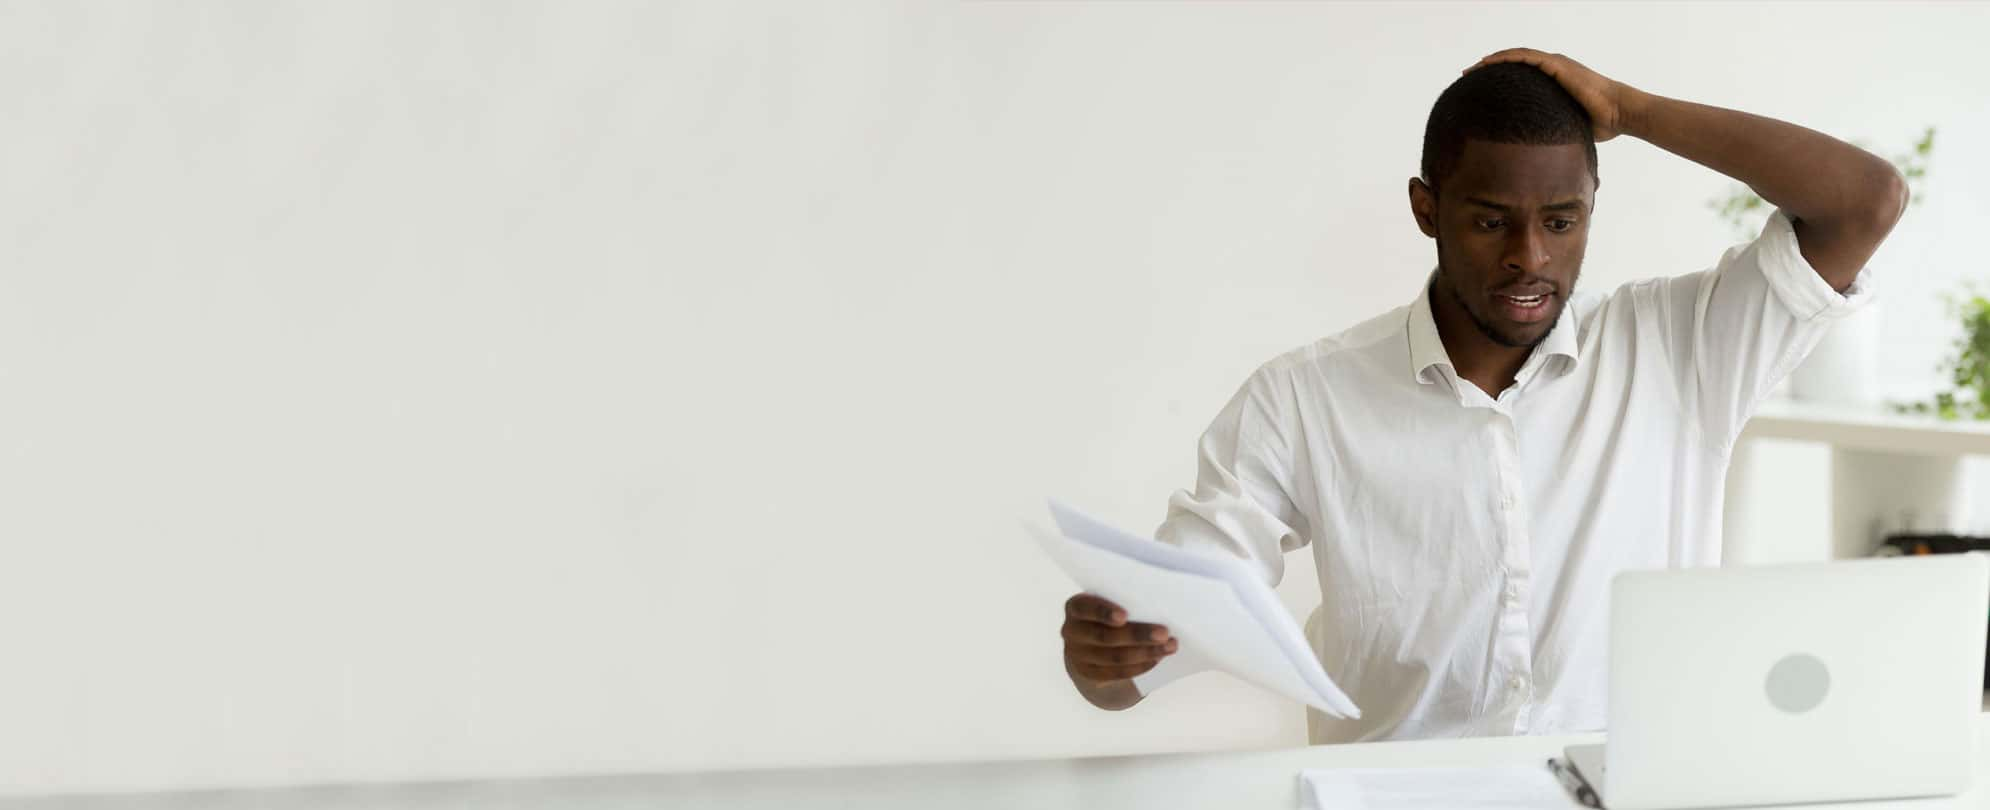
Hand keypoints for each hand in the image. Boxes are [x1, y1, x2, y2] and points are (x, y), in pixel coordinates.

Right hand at [1062, 593, 1176, 685]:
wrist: (1090, 641)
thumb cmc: (1108, 612)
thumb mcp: (1109, 602)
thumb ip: (1125, 602)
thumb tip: (1159, 603)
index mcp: (1075, 607)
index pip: (1085, 608)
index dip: (1103, 612)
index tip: (1125, 616)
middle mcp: (1071, 631)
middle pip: (1105, 636)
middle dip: (1137, 635)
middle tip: (1164, 633)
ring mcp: (1078, 655)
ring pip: (1114, 657)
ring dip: (1146, 653)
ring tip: (1169, 647)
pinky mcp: (1089, 673)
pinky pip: (1117, 673)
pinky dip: (1140, 666)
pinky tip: (1157, 659)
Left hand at [1464, 48, 1639, 141]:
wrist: (1619, 114)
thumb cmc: (1598, 125)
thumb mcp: (1565, 129)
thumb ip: (1549, 135)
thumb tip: (1537, 162)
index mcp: (1553, 82)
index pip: (1520, 77)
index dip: (1498, 80)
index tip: (1477, 90)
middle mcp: (1552, 69)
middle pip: (1513, 64)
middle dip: (1488, 69)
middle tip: (1466, 77)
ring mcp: (1555, 65)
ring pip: (1516, 57)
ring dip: (1491, 61)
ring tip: (1470, 70)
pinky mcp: (1557, 66)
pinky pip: (1527, 58)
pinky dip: (1507, 58)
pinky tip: (1488, 62)